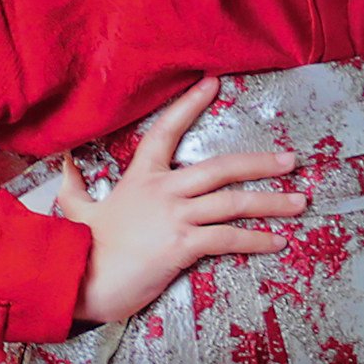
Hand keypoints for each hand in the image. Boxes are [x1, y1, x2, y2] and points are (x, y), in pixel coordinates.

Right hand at [47, 78, 304, 326]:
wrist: (79, 280)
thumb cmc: (80, 247)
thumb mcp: (75, 209)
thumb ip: (74, 186)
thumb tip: (64, 163)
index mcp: (141, 177)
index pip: (166, 130)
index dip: (189, 105)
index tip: (214, 83)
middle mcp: (163, 191)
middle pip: (221, 167)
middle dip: (260, 163)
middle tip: (291, 159)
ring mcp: (174, 217)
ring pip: (233, 202)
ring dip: (271, 202)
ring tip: (299, 201)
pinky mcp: (182, 245)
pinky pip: (228, 238)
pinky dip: (256, 239)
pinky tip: (277, 241)